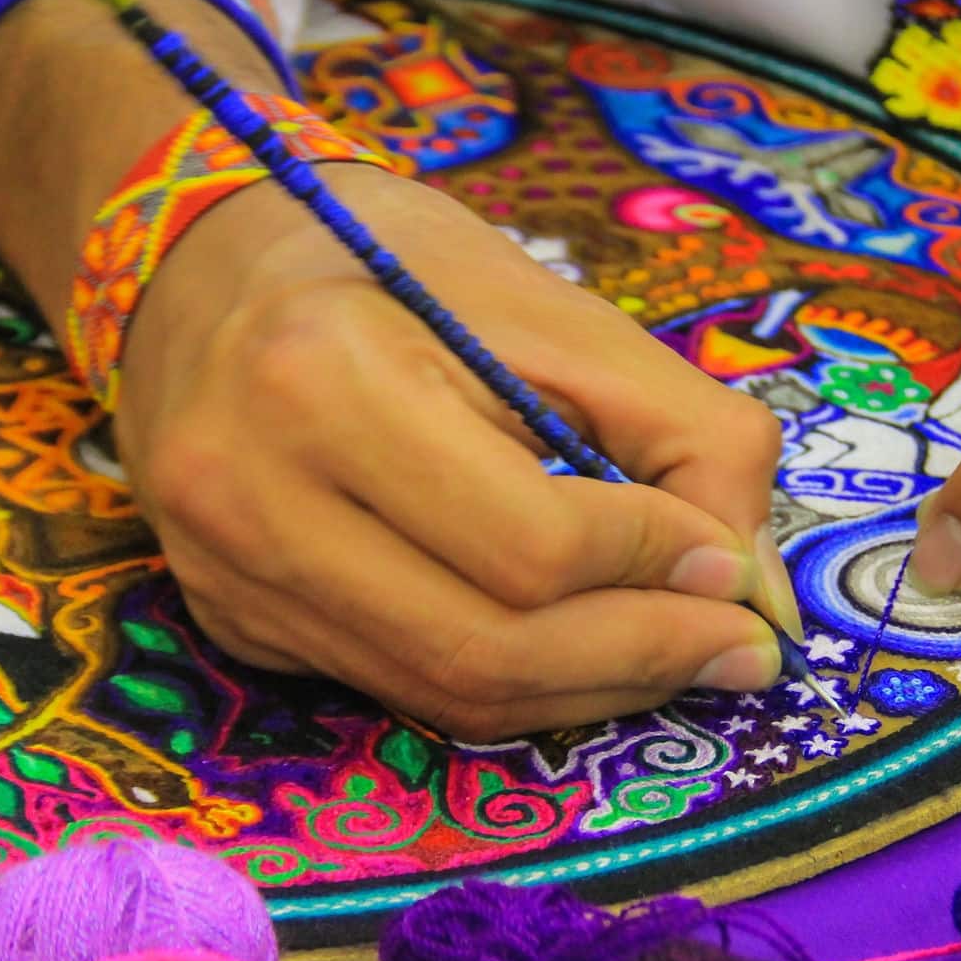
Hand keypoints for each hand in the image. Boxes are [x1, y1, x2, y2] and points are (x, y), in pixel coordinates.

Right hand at [119, 166, 788, 737]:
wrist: (204, 265)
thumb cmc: (400, 269)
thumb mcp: (562, 315)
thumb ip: (688, 437)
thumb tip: (755, 589)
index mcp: (327, 381)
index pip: (531, 545)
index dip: (657, 568)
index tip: (735, 568)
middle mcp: (251, 494)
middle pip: (488, 648)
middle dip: (643, 660)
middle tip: (741, 653)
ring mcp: (229, 575)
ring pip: (446, 695)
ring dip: (591, 693)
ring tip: (681, 657)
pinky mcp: (233, 623)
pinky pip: (403, 690)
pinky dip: (517, 687)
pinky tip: (585, 654)